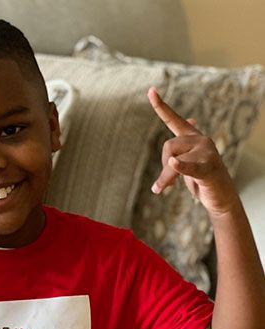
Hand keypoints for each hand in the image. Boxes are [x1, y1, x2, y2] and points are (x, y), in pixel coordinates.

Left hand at [148, 87, 239, 217]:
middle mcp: (200, 139)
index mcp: (192, 136)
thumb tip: (185, 130)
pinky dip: (181, 166)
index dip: (160, 106)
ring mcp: (206, 152)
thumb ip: (181, 150)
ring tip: (165, 189)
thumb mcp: (186, 162)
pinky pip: (189, 166)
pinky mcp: (208, 168)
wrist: (221, 196)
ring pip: (172, 160)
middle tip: (164, 184)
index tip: (150, 90)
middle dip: (162, 166)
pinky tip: (174, 163)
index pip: (173, 119)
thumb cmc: (202, 178)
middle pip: (168, 146)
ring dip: (165, 178)